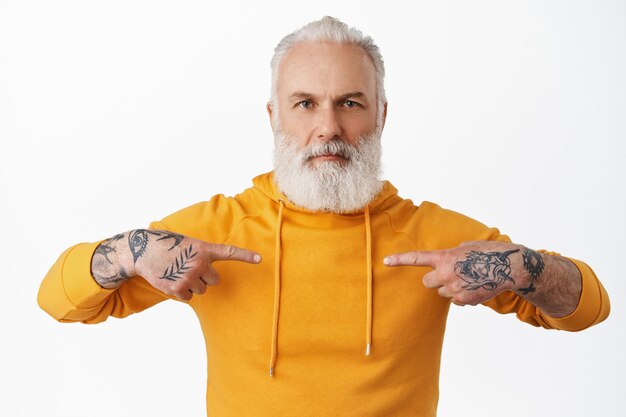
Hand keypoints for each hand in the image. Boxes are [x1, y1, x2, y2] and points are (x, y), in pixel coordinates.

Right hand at [92, 229, 260, 300]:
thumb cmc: (168, 245)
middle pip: (215, 280)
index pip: (229, 252)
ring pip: (202, 289)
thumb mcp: (188, 243)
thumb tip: (209, 274)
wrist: (143, 251)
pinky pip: (189, 297)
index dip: (246, 256)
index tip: (260, 258)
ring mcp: (188, 277)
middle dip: (206, 277)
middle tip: (191, 269)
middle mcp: (199, 263)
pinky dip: (182, 292)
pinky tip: (171, 280)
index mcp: (203, 249)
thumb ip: (202, 254)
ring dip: (193, 284)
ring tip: (178, 272)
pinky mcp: (177, 289)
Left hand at [383, 241, 525, 305]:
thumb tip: (446, 264)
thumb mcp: (466, 246)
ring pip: (442, 292)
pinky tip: (476, 286)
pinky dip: (463, 295)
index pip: (417, 258)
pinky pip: (456, 300)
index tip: (385, 261)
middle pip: (427, 282)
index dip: (400, 260)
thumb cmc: (489, 251)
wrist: (509, 267)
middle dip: (435, 279)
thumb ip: (451, 255)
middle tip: (450, 273)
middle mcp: (446, 274)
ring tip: (469, 278)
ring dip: (450, 287)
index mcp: (445, 258)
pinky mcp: (465, 300)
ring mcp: (455, 289)